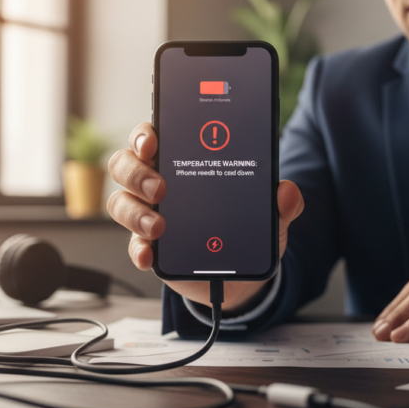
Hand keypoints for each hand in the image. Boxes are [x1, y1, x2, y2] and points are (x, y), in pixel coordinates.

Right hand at [106, 122, 303, 310]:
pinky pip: (133, 245)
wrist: (239, 273)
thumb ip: (281, 202)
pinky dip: (138, 249)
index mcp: (181, 160)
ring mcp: (148, 214)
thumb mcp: (268, 215)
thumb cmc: (243, 228)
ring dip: (136, 212)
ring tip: (159, 226)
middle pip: (125, 165)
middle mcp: (156, 182)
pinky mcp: (149, 247)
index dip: (144, 134)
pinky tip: (149, 254)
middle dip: (136, 172)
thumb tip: (287, 191)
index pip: (151, 136)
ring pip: (121, 203)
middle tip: (161, 186)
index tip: (153, 140)